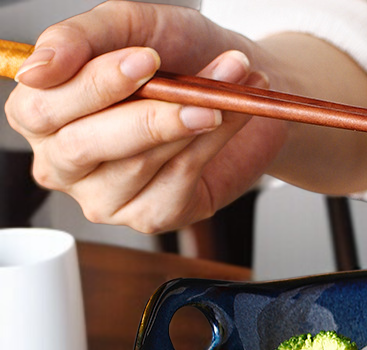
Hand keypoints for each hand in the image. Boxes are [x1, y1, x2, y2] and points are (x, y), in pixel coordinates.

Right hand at [4, 1, 283, 232]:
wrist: (238, 82)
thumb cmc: (176, 54)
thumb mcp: (127, 26)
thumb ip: (77, 38)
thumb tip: (36, 70)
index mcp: (41, 115)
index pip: (43, 108)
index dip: (95, 84)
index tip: (147, 60)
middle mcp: (65, 163)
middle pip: (84, 145)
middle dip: (146, 114)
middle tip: (193, 87)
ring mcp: (106, 197)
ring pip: (137, 163)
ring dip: (190, 120)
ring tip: (227, 86)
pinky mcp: (152, 215)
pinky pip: (177, 179)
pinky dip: (211, 143)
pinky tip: (229, 116)